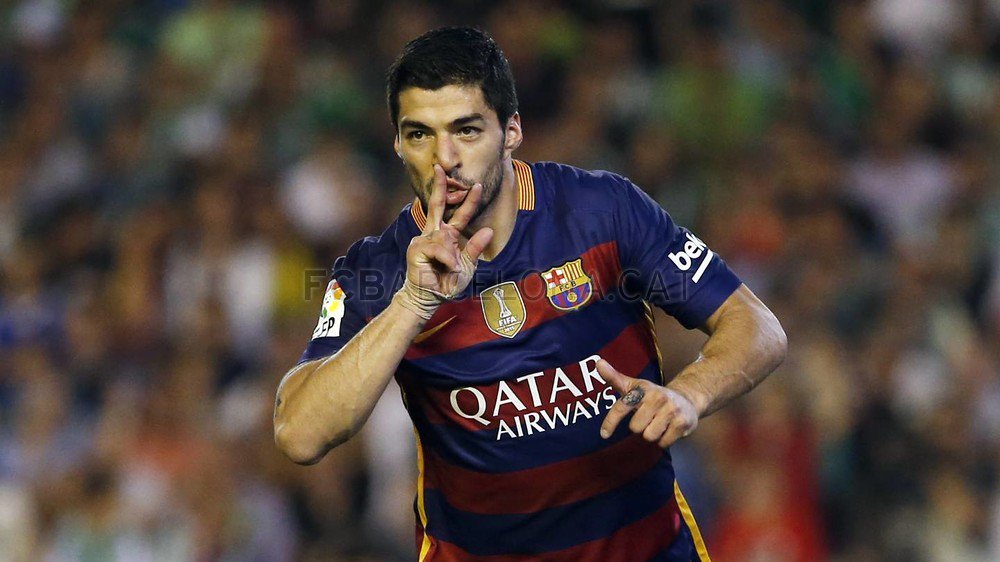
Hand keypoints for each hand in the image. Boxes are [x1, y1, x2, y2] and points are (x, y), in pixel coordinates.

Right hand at [396, 165, 493, 318]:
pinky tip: (445, 266)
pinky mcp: (415, 248)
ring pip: (444, 237)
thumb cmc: (447, 282)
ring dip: (452, 255)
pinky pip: (437, 247)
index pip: (458, 214)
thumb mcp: (468, 266)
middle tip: (441, 167)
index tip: (477, 185)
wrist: (431, 298)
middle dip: (440, 186)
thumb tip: (488, 230)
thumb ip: (475, 248)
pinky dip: (446, 258)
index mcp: (447, 236)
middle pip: (437, 204)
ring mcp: (422, 239)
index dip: (468, 201)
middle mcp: (433, 233)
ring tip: (452, 268)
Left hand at [597, 359, 698, 448]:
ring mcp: (672, 410)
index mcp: (643, 389)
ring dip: (651, 434)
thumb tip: (598, 363)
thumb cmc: (653, 395)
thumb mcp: (634, 386)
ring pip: (649, 436)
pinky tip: (668, 429)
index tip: (604, 434)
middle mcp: (658, 398)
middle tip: (648, 418)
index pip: (623, 406)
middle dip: (640, 427)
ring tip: (658, 423)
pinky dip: (663, 440)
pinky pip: (663, 442)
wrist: (687, 399)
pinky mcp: (682, 423)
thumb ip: (614, 377)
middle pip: (635, 428)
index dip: (611, 421)